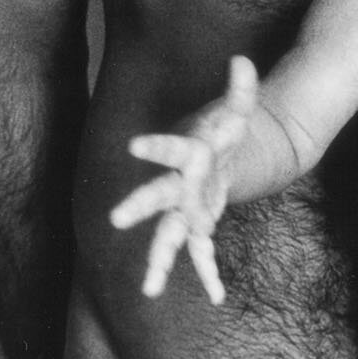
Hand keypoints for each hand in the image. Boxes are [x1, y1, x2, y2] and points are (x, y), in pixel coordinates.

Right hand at [107, 56, 259, 303]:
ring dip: (160, 261)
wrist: (226, 155)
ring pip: (169, 236)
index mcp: (188, 153)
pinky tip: (218, 297)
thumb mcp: (238, 109)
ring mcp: (188, 208)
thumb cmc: (224, 132)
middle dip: (139, 206)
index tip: (133, 146)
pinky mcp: (201, 226)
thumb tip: (242, 61)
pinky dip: (210, 275)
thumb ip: (241, 88)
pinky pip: (202, 254)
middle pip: (157, 196)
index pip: (170, 149)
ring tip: (150, 290)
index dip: (155, 147)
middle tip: (115, 219)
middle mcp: (180, 184)